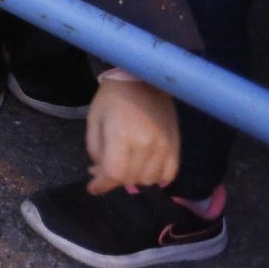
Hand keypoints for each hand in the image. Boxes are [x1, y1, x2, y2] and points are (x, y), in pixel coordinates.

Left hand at [85, 77, 179, 193]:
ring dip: (133, 179)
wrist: (142, 80)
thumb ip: (95, 150)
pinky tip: (143, 168)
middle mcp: (146, 144)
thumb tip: (98, 173)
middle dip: (113, 179)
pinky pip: (168, 174)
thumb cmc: (112, 98)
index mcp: (122, 136)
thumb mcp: (94, 121)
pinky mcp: (176, 146)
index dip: (102, 185)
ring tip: (123, 165)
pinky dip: (155, 177)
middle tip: (103, 170)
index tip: (92, 188)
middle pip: (130, 179)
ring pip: (149, 180)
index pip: (114, 173)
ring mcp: (164, 146)